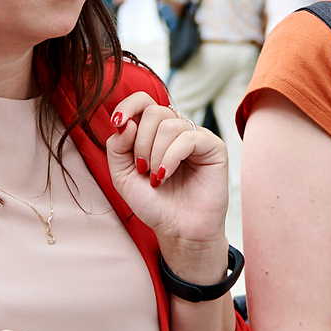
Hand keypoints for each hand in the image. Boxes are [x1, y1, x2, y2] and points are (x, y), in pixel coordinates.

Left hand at [104, 92, 227, 261]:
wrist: (177, 230)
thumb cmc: (154, 204)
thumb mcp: (122, 176)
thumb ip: (116, 148)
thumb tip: (126, 123)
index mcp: (156, 132)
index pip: (144, 101)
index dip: (128, 105)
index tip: (117, 122)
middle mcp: (177, 129)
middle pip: (153, 111)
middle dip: (140, 141)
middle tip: (141, 168)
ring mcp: (196, 137)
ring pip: (169, 124)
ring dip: (155, 153)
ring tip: (155, 178)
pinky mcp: (214, 147)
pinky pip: (188, 138)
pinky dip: (170, 157)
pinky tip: (165, 175)